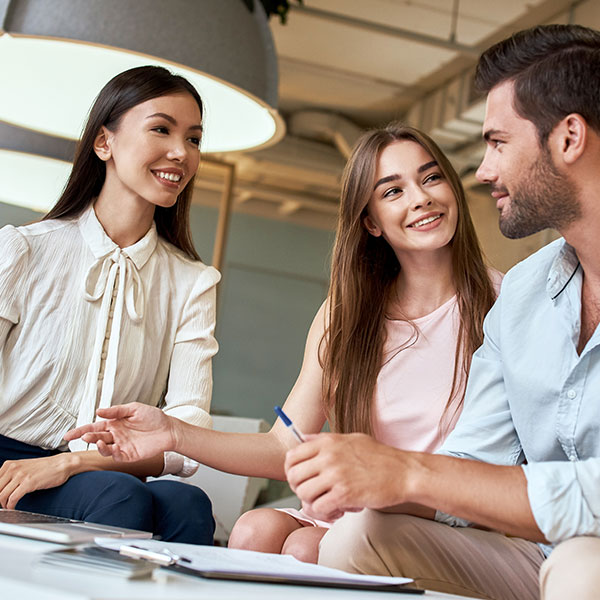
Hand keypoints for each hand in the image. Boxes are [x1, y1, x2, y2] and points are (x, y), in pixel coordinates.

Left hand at [0, 454, 73, 508]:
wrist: (62, 464)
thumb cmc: (45, 467)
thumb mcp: (24, 467)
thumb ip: (11, 475)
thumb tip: (1, 488)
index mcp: (9, 464)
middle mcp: (13, 468)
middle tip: (2, 504)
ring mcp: (20, 475)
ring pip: (1, 496)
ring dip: (3, 505)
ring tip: (8, 507)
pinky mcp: (28, 483)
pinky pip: (12, 499)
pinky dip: (10, 506)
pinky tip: (13, 507)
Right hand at [64, 402, 178, 461]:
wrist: (168, 429)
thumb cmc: (153, 417)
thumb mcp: (134, 408)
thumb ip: (116, 410)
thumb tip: (98, 411)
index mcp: (114, 423)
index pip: (93, 427)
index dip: (80, 431)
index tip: (68, 435)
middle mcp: (115, 435)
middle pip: (96, 437)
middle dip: (87, 437)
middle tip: (83, 436)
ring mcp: (121, 446)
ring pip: (103, 448)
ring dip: (96, 445)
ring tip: (94, 441)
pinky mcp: (128, 455)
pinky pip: (115, 456)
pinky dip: (108, 452)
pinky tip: (107, 446)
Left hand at [284, 433, 408, 521]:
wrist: (404, 472)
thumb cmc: (380, 457)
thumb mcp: (351, 439)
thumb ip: (325, 439)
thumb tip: (303, 438)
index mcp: (328, 442)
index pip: (292, 456)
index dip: (291, 471)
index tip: (300, 479)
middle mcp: (328, 456)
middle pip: (294, 477)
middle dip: (300, 489)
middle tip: (314, 494)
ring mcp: (336, 475)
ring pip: (304, 494)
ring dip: (313, 503)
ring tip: (328, 503)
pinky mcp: (344, 494)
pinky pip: (319, 508)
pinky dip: (325, 513)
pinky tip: (338, 510)